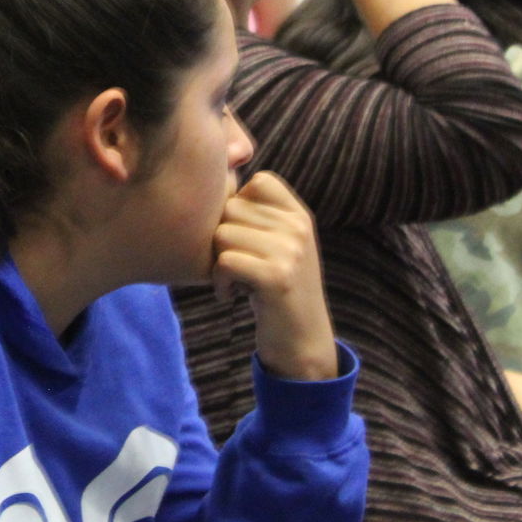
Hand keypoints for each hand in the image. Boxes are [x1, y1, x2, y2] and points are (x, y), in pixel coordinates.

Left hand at [211, 172, 337, 380]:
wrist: (303, 343)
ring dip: (218, 262)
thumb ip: (259, 216)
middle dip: (222, 238)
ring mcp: (291, 251)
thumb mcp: (279, 246)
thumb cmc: (278, 292)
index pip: (258, 181)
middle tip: (236, 266)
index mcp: (300, 215)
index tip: (244, 239)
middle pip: (231, 208)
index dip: (239, 206)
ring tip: (235, 281)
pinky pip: (225, 261)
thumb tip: (219, 178)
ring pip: (223, 233)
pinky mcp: (276, 276)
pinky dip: (219, 282)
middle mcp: (299, 227)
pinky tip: (230, 296)